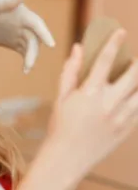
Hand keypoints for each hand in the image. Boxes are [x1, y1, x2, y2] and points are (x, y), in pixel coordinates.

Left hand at [0, 0, 54, 73]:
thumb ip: (9, 0)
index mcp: (22, 14)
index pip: (37, 24)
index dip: (45, 34)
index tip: (51, 45)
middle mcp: (23, 24)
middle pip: (34, 39)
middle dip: (34, 52)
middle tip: (29, 66)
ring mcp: (18, 33)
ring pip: (30, 47)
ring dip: (31, 58)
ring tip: (27, 70)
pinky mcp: (12, 42)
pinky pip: (24, 52)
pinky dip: (26, 60)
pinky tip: (25, 70)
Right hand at [45, 29, 137, 180]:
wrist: (67, 158)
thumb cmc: (60, 127)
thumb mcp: (61, 98)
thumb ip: (70, 72)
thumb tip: (78, 49)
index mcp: (89, 93)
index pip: (105, 61)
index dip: (114, 43)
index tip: (120, 31)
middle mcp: (109, 103)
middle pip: (133, 74)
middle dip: (137, 62)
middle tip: (135, 58)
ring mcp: (121, 116)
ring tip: (136, 75)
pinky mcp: (128, 128)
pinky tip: (134, 96)